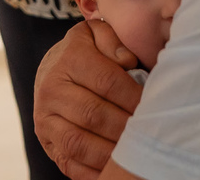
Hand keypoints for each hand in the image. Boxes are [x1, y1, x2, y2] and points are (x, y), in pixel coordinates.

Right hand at [34, 20, 141, 179]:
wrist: (51, 68)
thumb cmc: (85, 52)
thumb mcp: (96, 34)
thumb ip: (113, 41)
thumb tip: (128, 61)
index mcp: (69, 60)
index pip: (107, 81)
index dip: (133, 96)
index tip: (154, 106)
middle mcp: (52, 90)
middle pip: (94, 114)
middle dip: (126, 127)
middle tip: (149, 133)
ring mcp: (45, 119)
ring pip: (78, 142)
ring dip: (109, 153)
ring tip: (134, 155)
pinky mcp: (46, 142)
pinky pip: (68, 163)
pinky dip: (91, 173)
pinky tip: (113, 172)